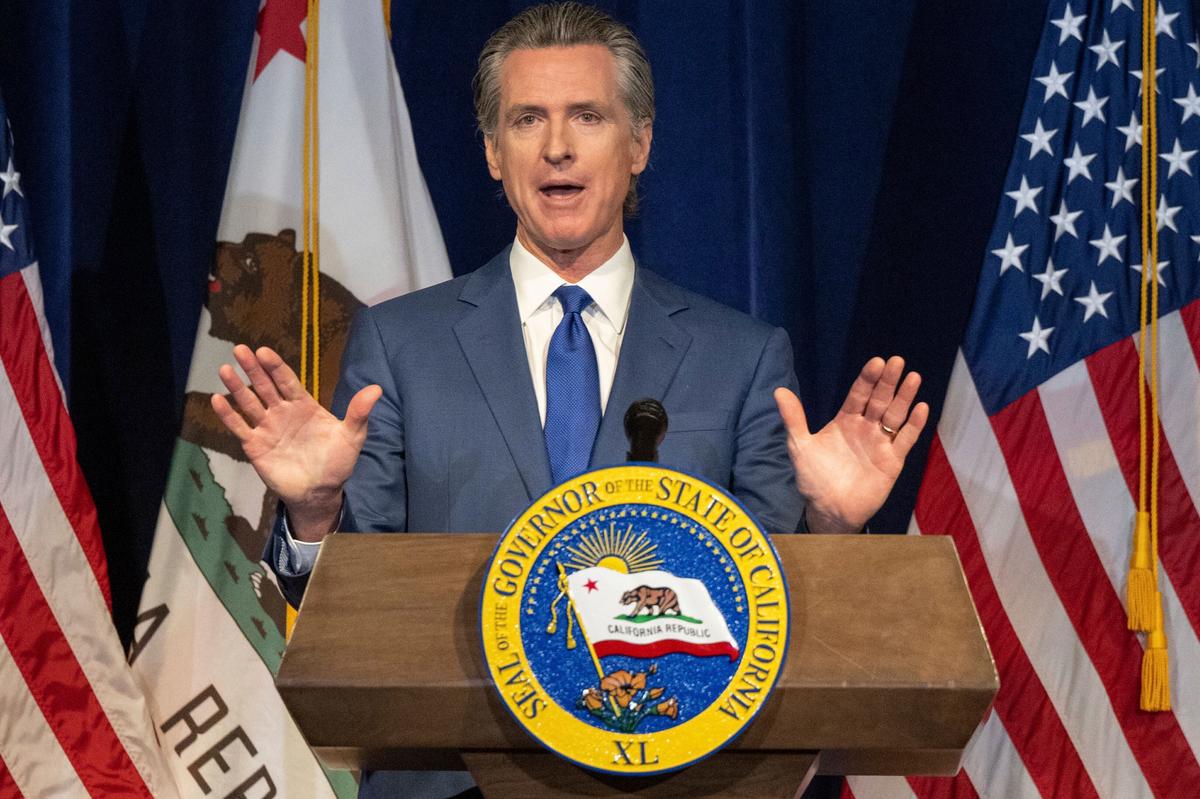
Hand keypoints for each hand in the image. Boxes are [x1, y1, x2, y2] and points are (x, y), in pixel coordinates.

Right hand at [211, 345, 380, 540]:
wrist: (320, 492)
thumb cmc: (337, 462)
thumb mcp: (352, 436)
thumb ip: (359, 412)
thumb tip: (377, 388)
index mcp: (304, 405)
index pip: (287, 381)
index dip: (275, 366)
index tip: (264, 351)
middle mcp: (282, 412)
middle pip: (265, 386)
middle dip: (253, 369)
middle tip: (240, 350)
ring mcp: (267, 428)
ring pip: (249, 403)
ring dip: (237, 387)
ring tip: (225, 370)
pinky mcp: (255, 446)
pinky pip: (239, 427)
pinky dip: (228, 415)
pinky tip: (217, 399)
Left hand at [774, 356, 927, 532]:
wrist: (828, 510)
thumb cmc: (814, 478)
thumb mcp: (800, 446)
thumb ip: (793, 419)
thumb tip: (778, 390)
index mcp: (845, 421)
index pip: (858, 395)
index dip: (867, 379)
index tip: (877, 362)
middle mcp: (865, 428)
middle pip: (879, 400)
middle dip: (888, 382)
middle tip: (897, 362)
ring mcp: (880, 443)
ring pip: (895, 416)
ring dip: (904, 398)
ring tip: (913, 377)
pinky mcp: (892, 461)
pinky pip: (905, 440)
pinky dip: (914, 425)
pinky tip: (921, 408)